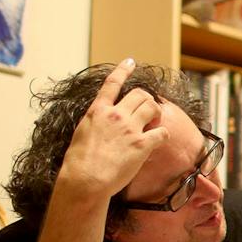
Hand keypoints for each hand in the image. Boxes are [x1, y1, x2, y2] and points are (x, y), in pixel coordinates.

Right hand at [57, 59, 169, 201]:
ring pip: (152, 107)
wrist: (86, 179)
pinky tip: (159, 139)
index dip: (123, 70)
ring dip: (156, 112)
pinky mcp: (142, 144)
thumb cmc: (79, 162)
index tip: (130, 62)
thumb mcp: (82, 133)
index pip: (112, 84)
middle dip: (147, 98)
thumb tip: (101, 122)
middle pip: (140, 94)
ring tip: (154, 121)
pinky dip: (163, 134)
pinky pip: (162, 132)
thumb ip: (95, 123)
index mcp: (97, 111)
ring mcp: (130, 128)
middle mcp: (115, 115)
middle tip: (148, 109)